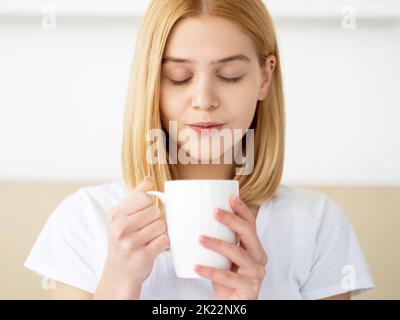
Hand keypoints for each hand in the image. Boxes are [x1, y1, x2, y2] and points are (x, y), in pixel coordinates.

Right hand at [95, 177, 169, 298]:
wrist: (119, 273)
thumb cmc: (123, 241)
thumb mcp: (122, 217)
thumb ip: (135, 196)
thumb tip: (149, 179)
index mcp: (115, 214)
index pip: (145, 198)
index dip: (149, 206)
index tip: (143, 216)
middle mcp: (120, 227)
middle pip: (155, 211)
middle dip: (155, 221)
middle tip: (145, 231)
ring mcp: (130, 242)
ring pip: (161, 225)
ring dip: (160, 233)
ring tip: (148, 240)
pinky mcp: (142, 256)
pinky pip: (165, 240)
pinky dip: (163, 244)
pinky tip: (153, 248)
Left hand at [195, 195, 267, 299]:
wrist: (233, 305)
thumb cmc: (227, 279)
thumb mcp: (224, 258)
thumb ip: (218, 242)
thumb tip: (193, 222)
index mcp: (254, 248)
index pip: (251, 225)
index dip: (242, 210)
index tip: (231, 198)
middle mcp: (259, 258)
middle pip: (248, 233)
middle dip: (232, 220)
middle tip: (214, 212)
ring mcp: (256, 273)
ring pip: (238, 253)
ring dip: (218, 244)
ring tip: (200, 238)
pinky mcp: (249, 288)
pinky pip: (227, 277)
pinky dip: (210, 271)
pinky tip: (196, 266)